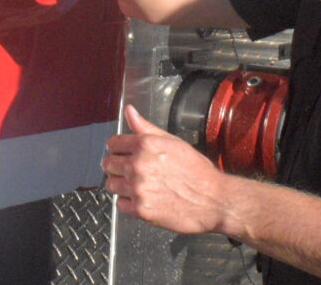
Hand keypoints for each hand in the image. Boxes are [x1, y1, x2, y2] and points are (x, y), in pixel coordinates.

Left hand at [102, 104, 226, 233]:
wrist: (212, 200)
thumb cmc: (196, 170)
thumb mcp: (173, 142)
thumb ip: (146, 127)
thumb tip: (129, 111)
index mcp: (146, 145)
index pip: (113, 143)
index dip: (117, 148)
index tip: (122, 152)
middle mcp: (138, 165)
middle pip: (108, 164)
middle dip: (116, 166)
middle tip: (129, 170)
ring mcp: (138, 188)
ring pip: (111, 184)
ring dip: (120, 184)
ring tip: (136, 184)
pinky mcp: (140, 209)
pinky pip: (120, 204)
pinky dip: (128, 202)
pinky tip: (142, 197)